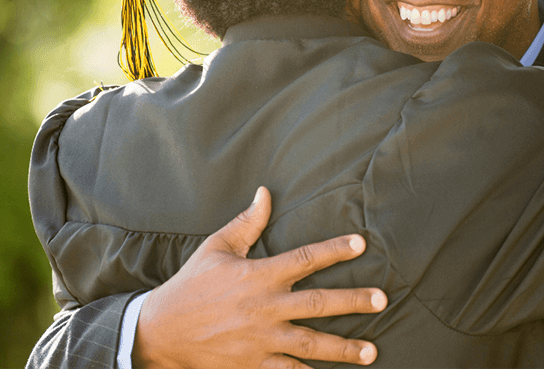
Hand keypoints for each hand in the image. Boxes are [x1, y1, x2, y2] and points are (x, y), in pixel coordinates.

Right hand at [133, 187, 386, 368]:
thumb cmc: (191, 285)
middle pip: (318, 303)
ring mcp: (261, 340)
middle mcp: (265, 308)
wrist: (161, 331)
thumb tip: (266, 192)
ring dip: (343, 348)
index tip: (360, 244)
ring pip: (311, 344)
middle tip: (382, 300)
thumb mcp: (217, 247)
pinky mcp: (253, 364)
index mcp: (259, 276)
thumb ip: (247, 223)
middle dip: (352, 302)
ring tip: (371, 351)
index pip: (305, 258)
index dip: (335, 250)